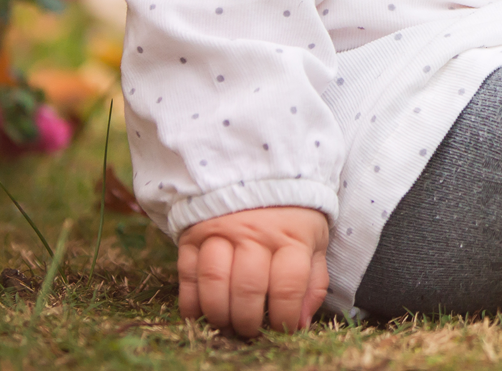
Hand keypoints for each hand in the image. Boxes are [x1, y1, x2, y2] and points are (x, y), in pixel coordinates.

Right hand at [178, 205, 329, 336]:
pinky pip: (187, 275)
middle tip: (250, 331)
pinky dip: (192, 303)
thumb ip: (312, 282)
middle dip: (248, 321)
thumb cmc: (292, 215)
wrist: (257, 171)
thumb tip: (300, 323)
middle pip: (247, 288)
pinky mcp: (193, 235)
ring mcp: (221, 231)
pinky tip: (202, 314)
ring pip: (214, 282)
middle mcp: (255, 233)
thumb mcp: (315, 240)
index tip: (282, 329)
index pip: (288, 286)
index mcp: (291, 235)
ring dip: (219, 314)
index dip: (284, 317)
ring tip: (227, 324)